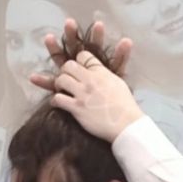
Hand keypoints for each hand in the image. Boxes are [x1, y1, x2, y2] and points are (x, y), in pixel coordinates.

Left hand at [30, 23, 140, 143]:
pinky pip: (59, 99)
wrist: (127, 125)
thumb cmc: (126, 107)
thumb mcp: (118, 84)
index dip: (78, 61)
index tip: (78, 69)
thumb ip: (106, 75)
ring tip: (61, 90)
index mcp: (101, 72)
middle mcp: (90, 80)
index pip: (83, 56)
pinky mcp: (78, 108)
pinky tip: (57, 103)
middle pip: (69, 65)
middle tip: (66, 79)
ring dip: (58, 84)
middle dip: (65, 71)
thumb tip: (100, 71)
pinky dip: (55, 101)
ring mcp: (83, 94)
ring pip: (61, 79)